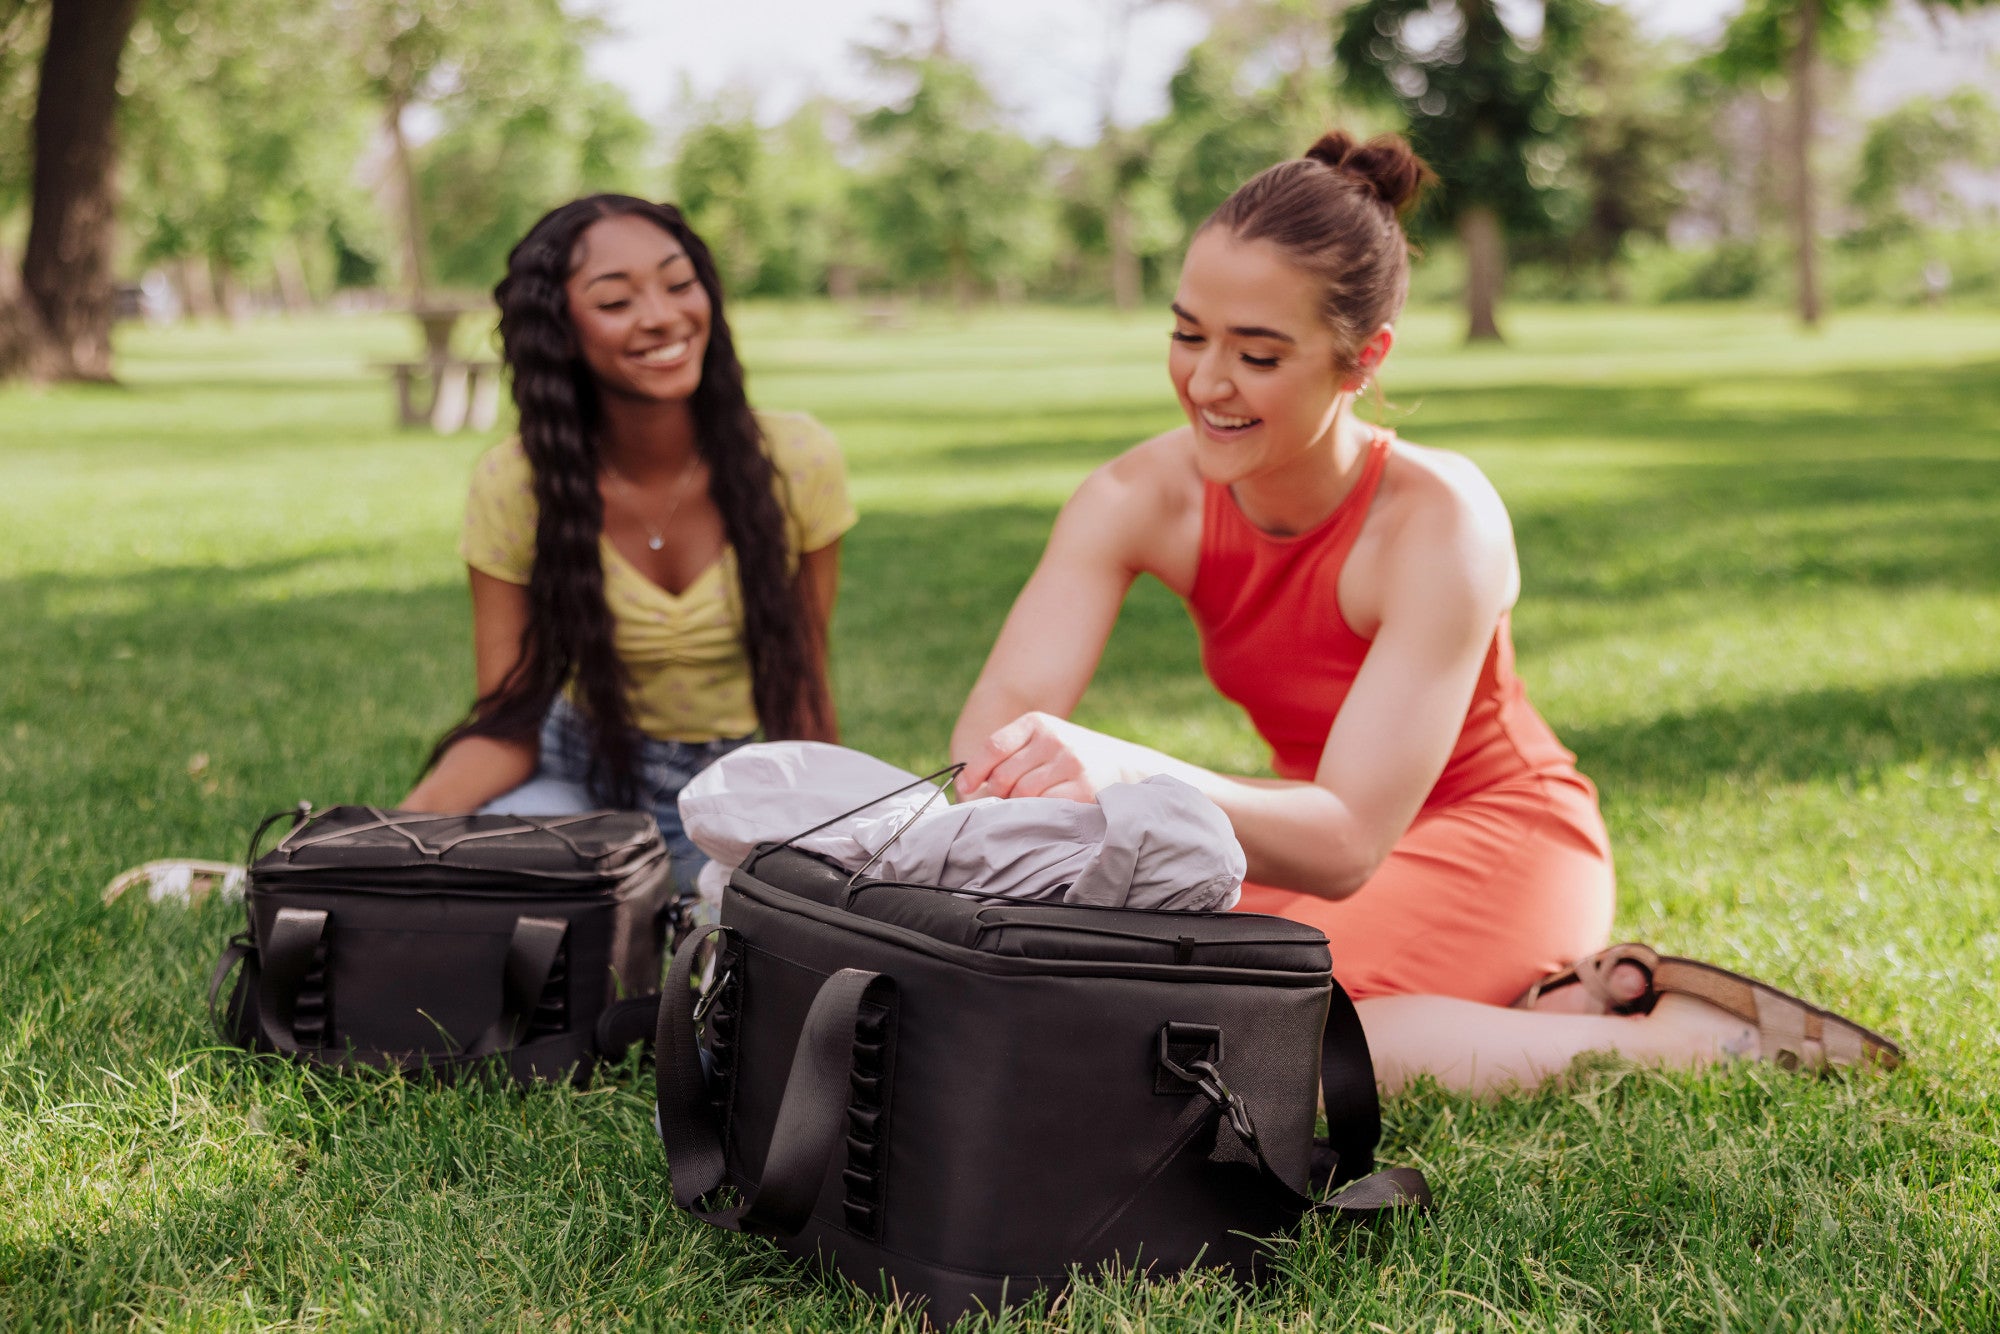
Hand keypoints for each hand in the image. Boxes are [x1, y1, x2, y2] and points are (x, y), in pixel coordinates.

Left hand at [958, 711, 1149, 802]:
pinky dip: (1037, 813)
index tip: (966, 787)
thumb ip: (1009, 755)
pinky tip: (1043, 811)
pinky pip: (1044, 806)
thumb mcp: (1042, 741)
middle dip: (997, 793)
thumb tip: (968, 787)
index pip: (994, 747)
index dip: (974, 771)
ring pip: (1022, 793)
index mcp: (1037, 723)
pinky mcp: (1082, 787)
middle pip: (1004, 775)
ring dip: (1017, 805)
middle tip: (1004, 800)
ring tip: (1025, 806)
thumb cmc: (1070, 757)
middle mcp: (1053, 739)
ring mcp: (1069, 762)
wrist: (1123, 765)